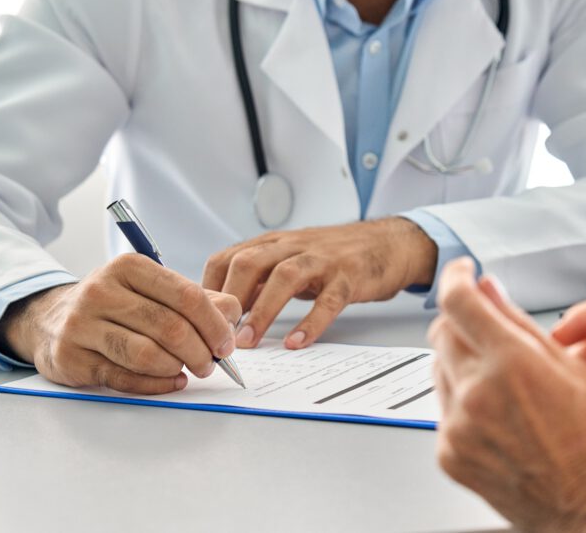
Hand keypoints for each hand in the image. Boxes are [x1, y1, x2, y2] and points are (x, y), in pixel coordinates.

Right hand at [0, 254, 241, 393]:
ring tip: (188, 371)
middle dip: (200, 351)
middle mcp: (101, 290)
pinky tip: (171, 381)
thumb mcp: (152, 289)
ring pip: (146, 354)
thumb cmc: (116, 305)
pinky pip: (123, 378)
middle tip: (211, 364)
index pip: (187, 296)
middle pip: (170, 327)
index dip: (214, 324)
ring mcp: (82, 324)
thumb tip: (232, 317)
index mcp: (129, 267)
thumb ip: (196, 299)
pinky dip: (155, 385)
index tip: (227, 344)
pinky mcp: (71, 357)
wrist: (51, 319)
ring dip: (177, 368)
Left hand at [203, 217, 436, 349]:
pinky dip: (311, 322)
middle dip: (229, 299)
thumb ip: (259, 280)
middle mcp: (293, 246)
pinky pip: (329, 300)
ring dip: (262, 311)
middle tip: (218, 334)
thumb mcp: (290, 259)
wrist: (385, 243)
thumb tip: (223, 311)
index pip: (227, 257)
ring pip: (285, 277)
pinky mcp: (350, 276)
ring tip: (248, 341)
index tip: (200, 319)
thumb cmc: (332, 256)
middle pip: (250, 262)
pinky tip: (297, 343)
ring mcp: (322, 260)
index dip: (209, 288)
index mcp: (273, 243)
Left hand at [429, 259, 585, 532]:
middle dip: (461, 321)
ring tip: (504, 386)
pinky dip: (462, 402)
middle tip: (488, 330)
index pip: (458, 301)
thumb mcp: (572, 369)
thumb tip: (489, 287)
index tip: (462, 271)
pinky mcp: (448, 453)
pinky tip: (498, 417)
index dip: (455, 276)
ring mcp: (458, 426)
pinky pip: (442, 409)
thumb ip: (519, 322)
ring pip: (438, 368)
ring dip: (461, 362)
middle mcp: (476, 393)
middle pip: (441, 331)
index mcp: (511, 364)